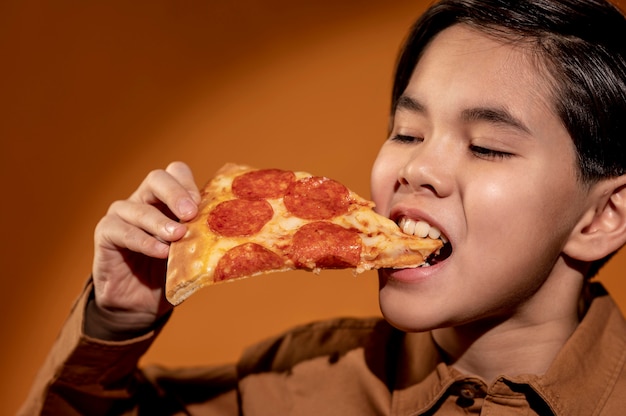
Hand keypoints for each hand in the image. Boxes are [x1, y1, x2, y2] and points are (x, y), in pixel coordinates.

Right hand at [89, 161, 200, 334]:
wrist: (140, 305)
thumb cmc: (170, 274)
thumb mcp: (192, 254)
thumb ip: (205, 240)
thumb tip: (232, 238)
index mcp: (168, 200)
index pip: (177, 173)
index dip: (188, 184)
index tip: (201, 204)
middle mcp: (144, 200)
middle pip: (157, 179)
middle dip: (176, 193)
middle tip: (190, 214)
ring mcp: (122, 215)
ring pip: (138, 208)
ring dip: (160, 222)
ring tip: (177, 237)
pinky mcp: (106, 233)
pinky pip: (121, 230)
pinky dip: (142, 240)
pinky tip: (160, 251)